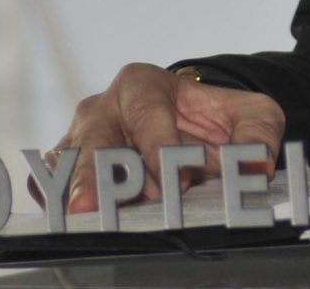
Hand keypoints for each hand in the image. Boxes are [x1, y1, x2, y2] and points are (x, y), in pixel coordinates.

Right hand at [45, 64, 284, 214]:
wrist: (190, 126)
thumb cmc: (213, 117)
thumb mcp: (250, 114)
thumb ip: (257, 134)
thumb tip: (256, 166)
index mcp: (143, 85)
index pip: (148, 113)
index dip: (158, 146)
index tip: (172, 180)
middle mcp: (104, 108)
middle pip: (95, 139)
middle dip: (94, 174)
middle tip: (91, 206)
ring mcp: (78, 139)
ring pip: (68, 165)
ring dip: (75, 194)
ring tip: (79, 221)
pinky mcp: (66, 170)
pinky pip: (51, 185)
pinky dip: (56, 203)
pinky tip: (65, 224)